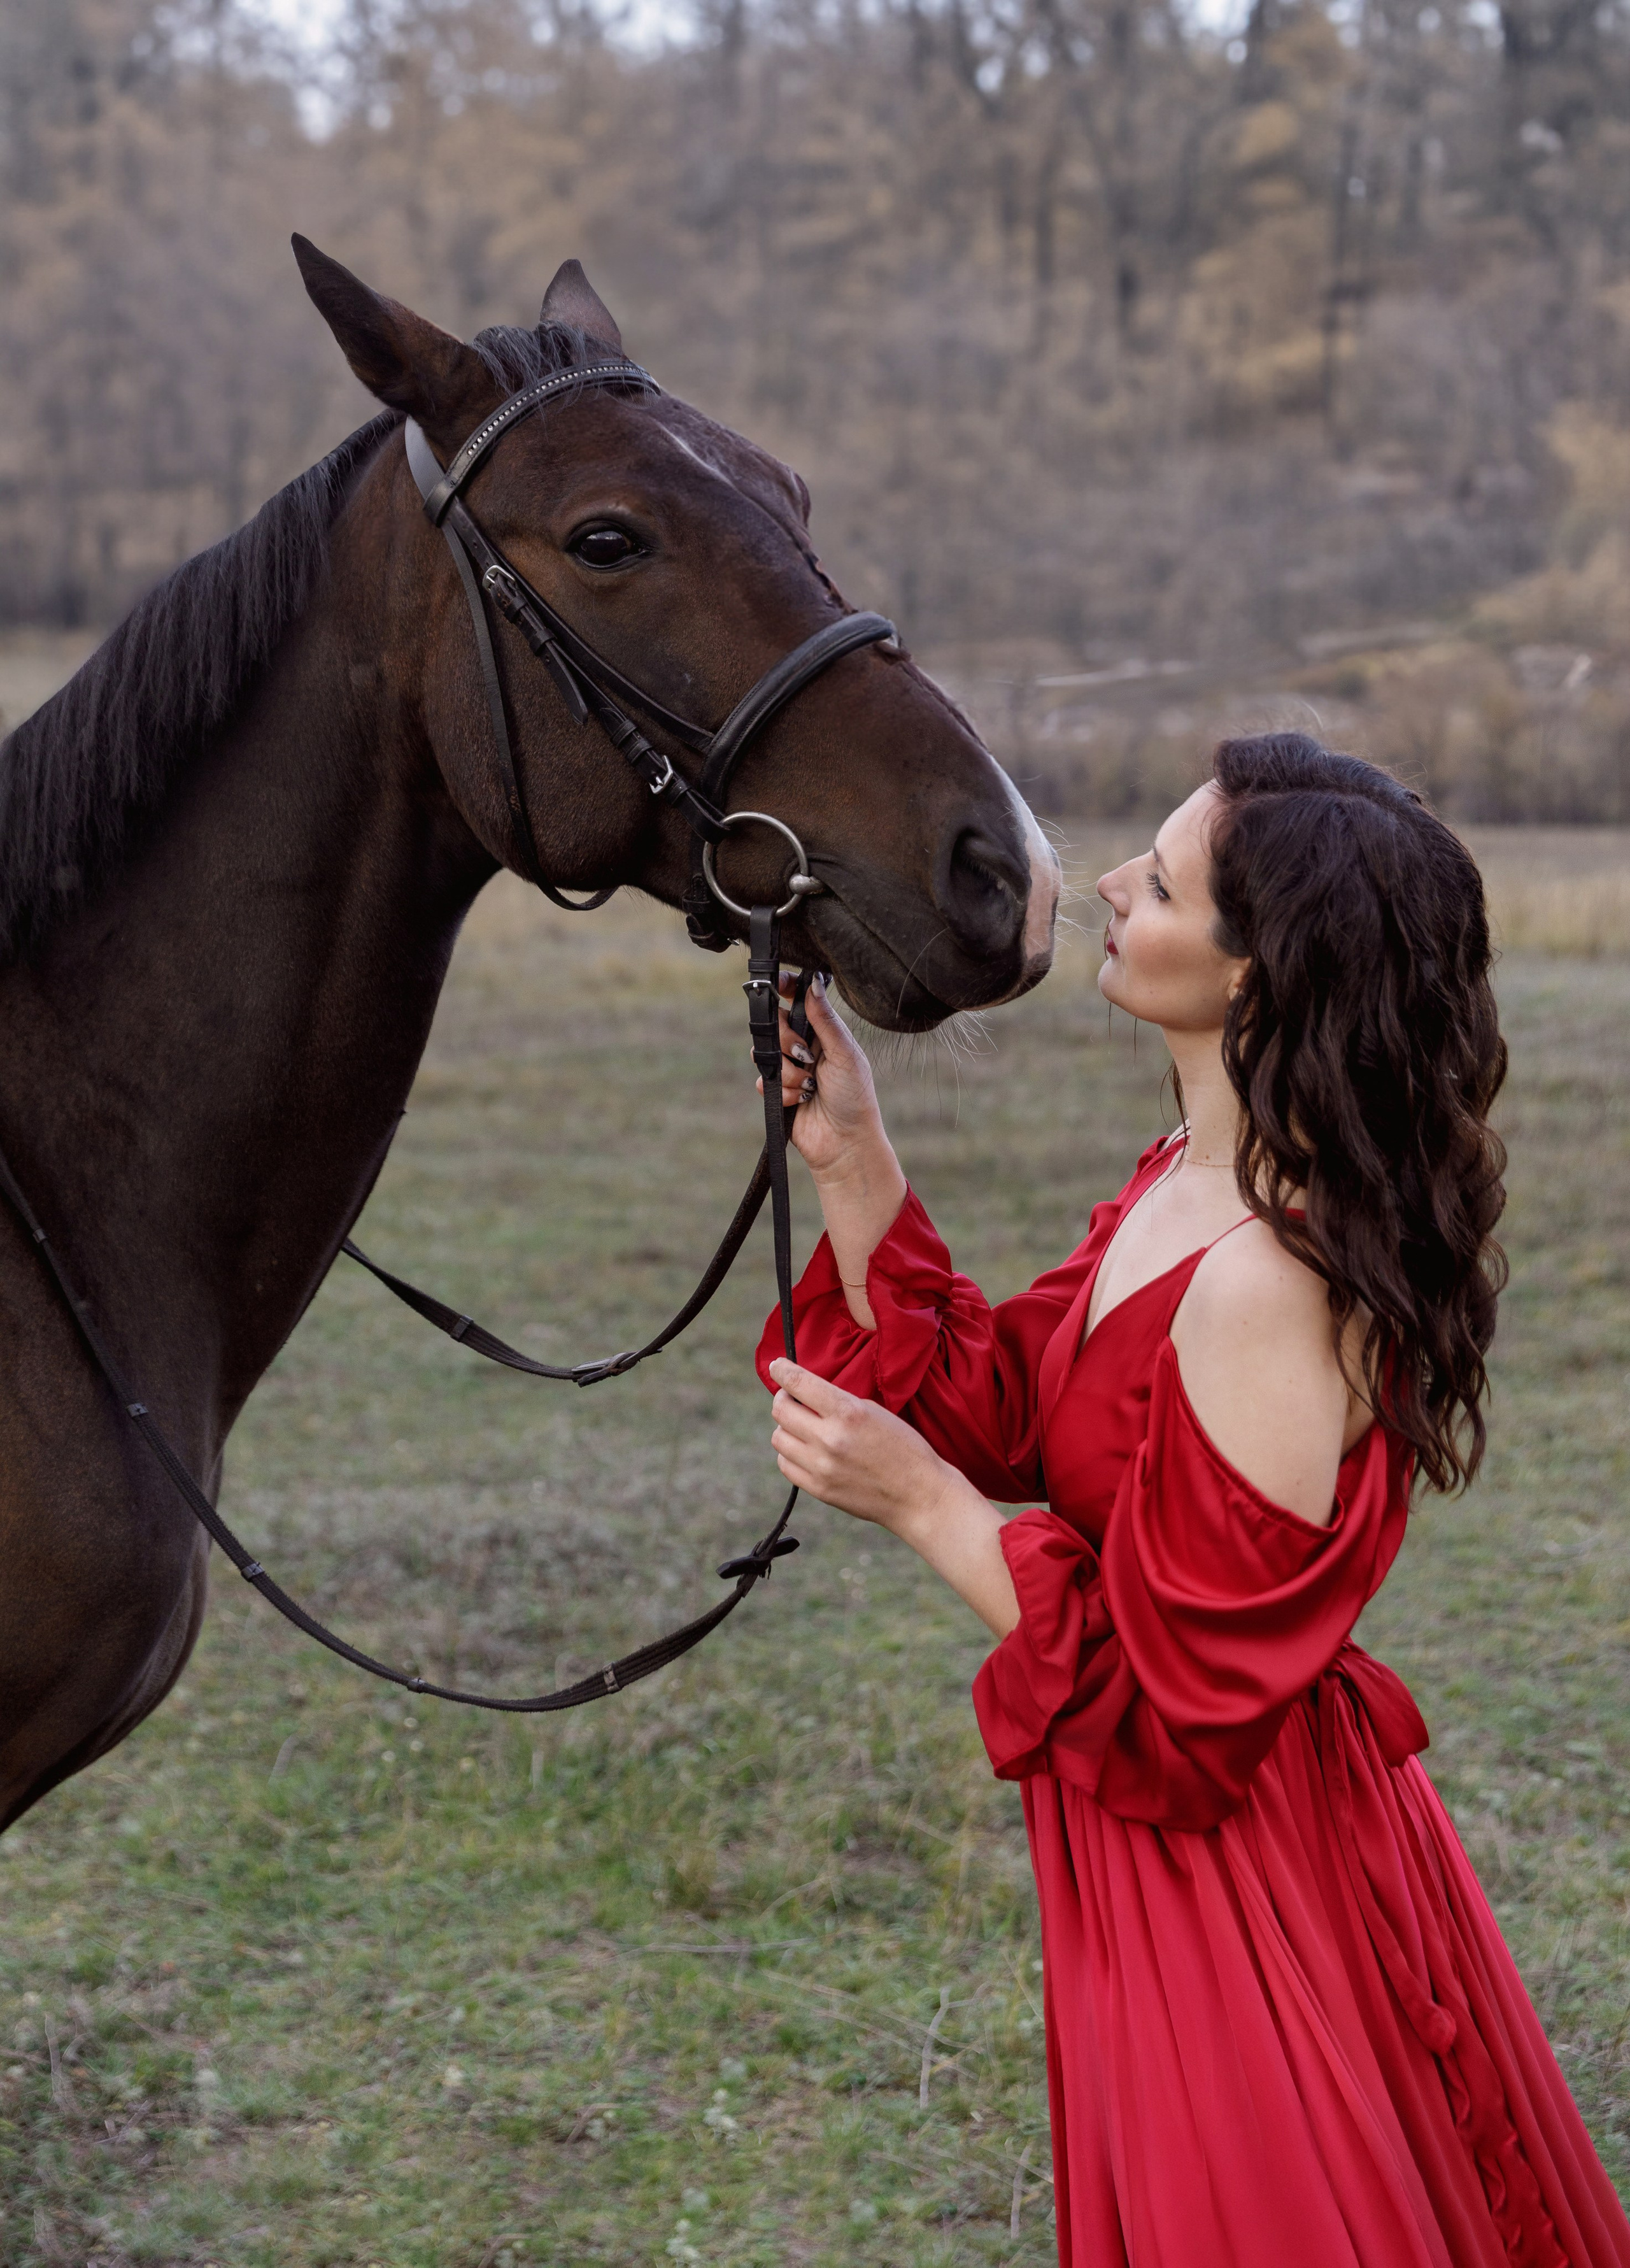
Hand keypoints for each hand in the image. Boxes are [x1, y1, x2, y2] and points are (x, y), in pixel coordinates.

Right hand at [755, 975, 888, 1182]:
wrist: (845, 1142)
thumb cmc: (854, 1097)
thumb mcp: (845, 1053)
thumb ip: (825, 1019)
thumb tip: (813, 982)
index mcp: (825, 1032)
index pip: (798, 1000)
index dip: (785, 988)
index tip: (776, 984)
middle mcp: (806, 1047)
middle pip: (776, 1025)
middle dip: (787, 1041)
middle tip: (806, 1056)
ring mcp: (791, 1070)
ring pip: (766, 1054)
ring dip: (788, 1071)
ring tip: (809, 1085)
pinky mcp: (779, 1093)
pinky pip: (764, 1082)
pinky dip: (783, 1093)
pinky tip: (801, 1101)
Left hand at [768, 1358, 956, 1535]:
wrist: (918, 1494)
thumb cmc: (904, 1448)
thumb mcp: (875, 1412)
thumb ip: (839, 1403)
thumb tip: (807, 1397)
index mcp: (848, 1412)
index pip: (799, 1383)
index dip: (782, 1370)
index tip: (777, 1366)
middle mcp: (830, 1439)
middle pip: (781, 1410)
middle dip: (784, 1399)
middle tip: (793, 1399)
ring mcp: (821, 1467)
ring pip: (778, 1438)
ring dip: (786, 1428)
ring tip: (803, 1427)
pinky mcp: (819, 1489)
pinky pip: (786, 1465)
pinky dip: (790, 1454)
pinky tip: (805, 1450)